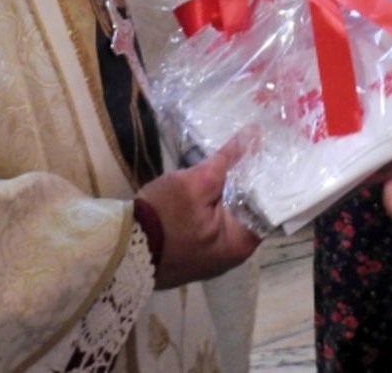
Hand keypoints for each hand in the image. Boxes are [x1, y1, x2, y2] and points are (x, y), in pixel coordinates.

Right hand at [136, 134, 260, 288]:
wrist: (119, 247)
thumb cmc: (162, 218)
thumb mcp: (196, 182)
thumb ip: (229, 160)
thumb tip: (255, 134)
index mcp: (241, 245)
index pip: (269, 207)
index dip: (270, 179)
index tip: (272, 154)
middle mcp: (231, 256)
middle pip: (249, 212)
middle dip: (248, 184)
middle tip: (256, 151)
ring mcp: (210, 257)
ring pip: (227, 217)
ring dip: (228, 193)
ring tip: (236, 161)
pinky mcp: (191, 253)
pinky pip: (210, 224)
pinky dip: (212, 206)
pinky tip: (210, 185)